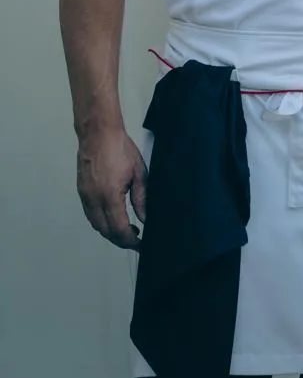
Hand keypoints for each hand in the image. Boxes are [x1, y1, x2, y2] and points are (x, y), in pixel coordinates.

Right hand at [76, 126, 147, 248]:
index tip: (141, 244)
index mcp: (109, 196)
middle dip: (121, 240)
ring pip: (96, 225)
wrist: (98, 133)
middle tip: (136, 240)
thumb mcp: (139, 173)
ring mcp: (85, 197)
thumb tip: (145, 218)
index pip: (119, 229)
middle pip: (106, 232)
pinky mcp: (81, 192)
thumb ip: (142, 199)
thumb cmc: (119, 148)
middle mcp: (94, 200)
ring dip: (110, 232)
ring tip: (127, 230)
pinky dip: (101, 222)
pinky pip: (90, 215)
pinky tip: (113, 218)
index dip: (131, 241)